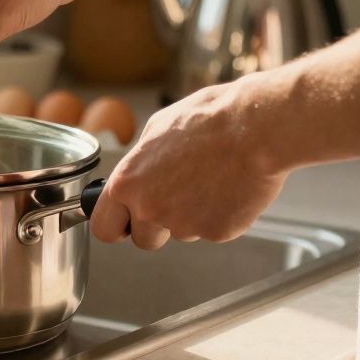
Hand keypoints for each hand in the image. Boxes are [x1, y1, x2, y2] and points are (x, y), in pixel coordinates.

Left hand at [90, 81, 288, 248]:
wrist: (256, 128)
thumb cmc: (210, 119)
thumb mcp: (157, 128)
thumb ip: (140, 161)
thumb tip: (138, 173)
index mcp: (128, 184)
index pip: (103, 227)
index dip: (115, 225)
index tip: (123, 223)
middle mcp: (151, 209)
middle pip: (144, 240)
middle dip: (156, 228)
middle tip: (176, 198)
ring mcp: (185, 225)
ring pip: (182, 233)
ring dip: (191, 216)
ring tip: (209, 180)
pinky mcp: (218, 232)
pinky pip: (212, 230)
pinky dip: (220, 214)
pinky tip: (229, 187)